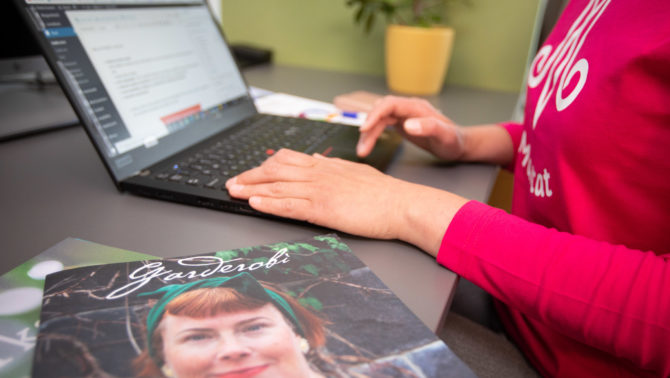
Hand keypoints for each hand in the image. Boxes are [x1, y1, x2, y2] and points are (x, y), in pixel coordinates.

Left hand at [226, 149, 467, 254]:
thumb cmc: (384, 194)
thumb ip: (334, 168)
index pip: (289, 159)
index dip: (266, 165)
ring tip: (234, 191)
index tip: (252, 170)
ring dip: (252, 188)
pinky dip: (269, 203)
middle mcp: (320, 174)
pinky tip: (255, 202)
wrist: (401, 204)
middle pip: (276, 170)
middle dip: (251, 176)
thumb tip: (318, 162)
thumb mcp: (356, 173)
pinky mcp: (323, 208)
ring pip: (278, 186)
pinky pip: (290, 204)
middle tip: (232, 181)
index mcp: (327, 166)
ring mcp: (320, 189)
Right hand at [357, 96, 466, 160]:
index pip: (389, 104)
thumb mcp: (445, 136)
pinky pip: (382, 125)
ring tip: (362, 151)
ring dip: (368, 134)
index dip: (375, 114)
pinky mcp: (401, 122)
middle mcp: (408, 108)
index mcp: (416, 107)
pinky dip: (373, 134)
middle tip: (362, 149)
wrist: (459, 144)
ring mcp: (404, 114)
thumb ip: (429, 127)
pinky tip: (368, 145)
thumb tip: (407, 125)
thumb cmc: (454, 141)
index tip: (364, 129)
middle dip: (368, 129)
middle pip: (380, 112)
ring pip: (379, 120)